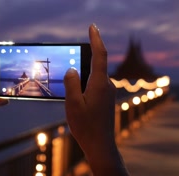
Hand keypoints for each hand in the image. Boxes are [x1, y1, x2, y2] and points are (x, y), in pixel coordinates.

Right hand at [64, 24, 129, 175]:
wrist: (101, 145)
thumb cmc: (86, 126)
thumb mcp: (72, 104)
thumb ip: (71, 83)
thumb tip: (72, 69)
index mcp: (99, 83)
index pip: (100, 54)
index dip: (96, 39)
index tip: (92, 27)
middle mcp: (107, 85)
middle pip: (95, 65)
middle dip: (82, 63)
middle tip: (70, 72)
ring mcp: (108, 93)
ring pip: (93, 77)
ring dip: (82, 79)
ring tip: (72, 95)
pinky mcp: (106, 99)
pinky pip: (94, 86)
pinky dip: (85, 86)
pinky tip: (77, 99)